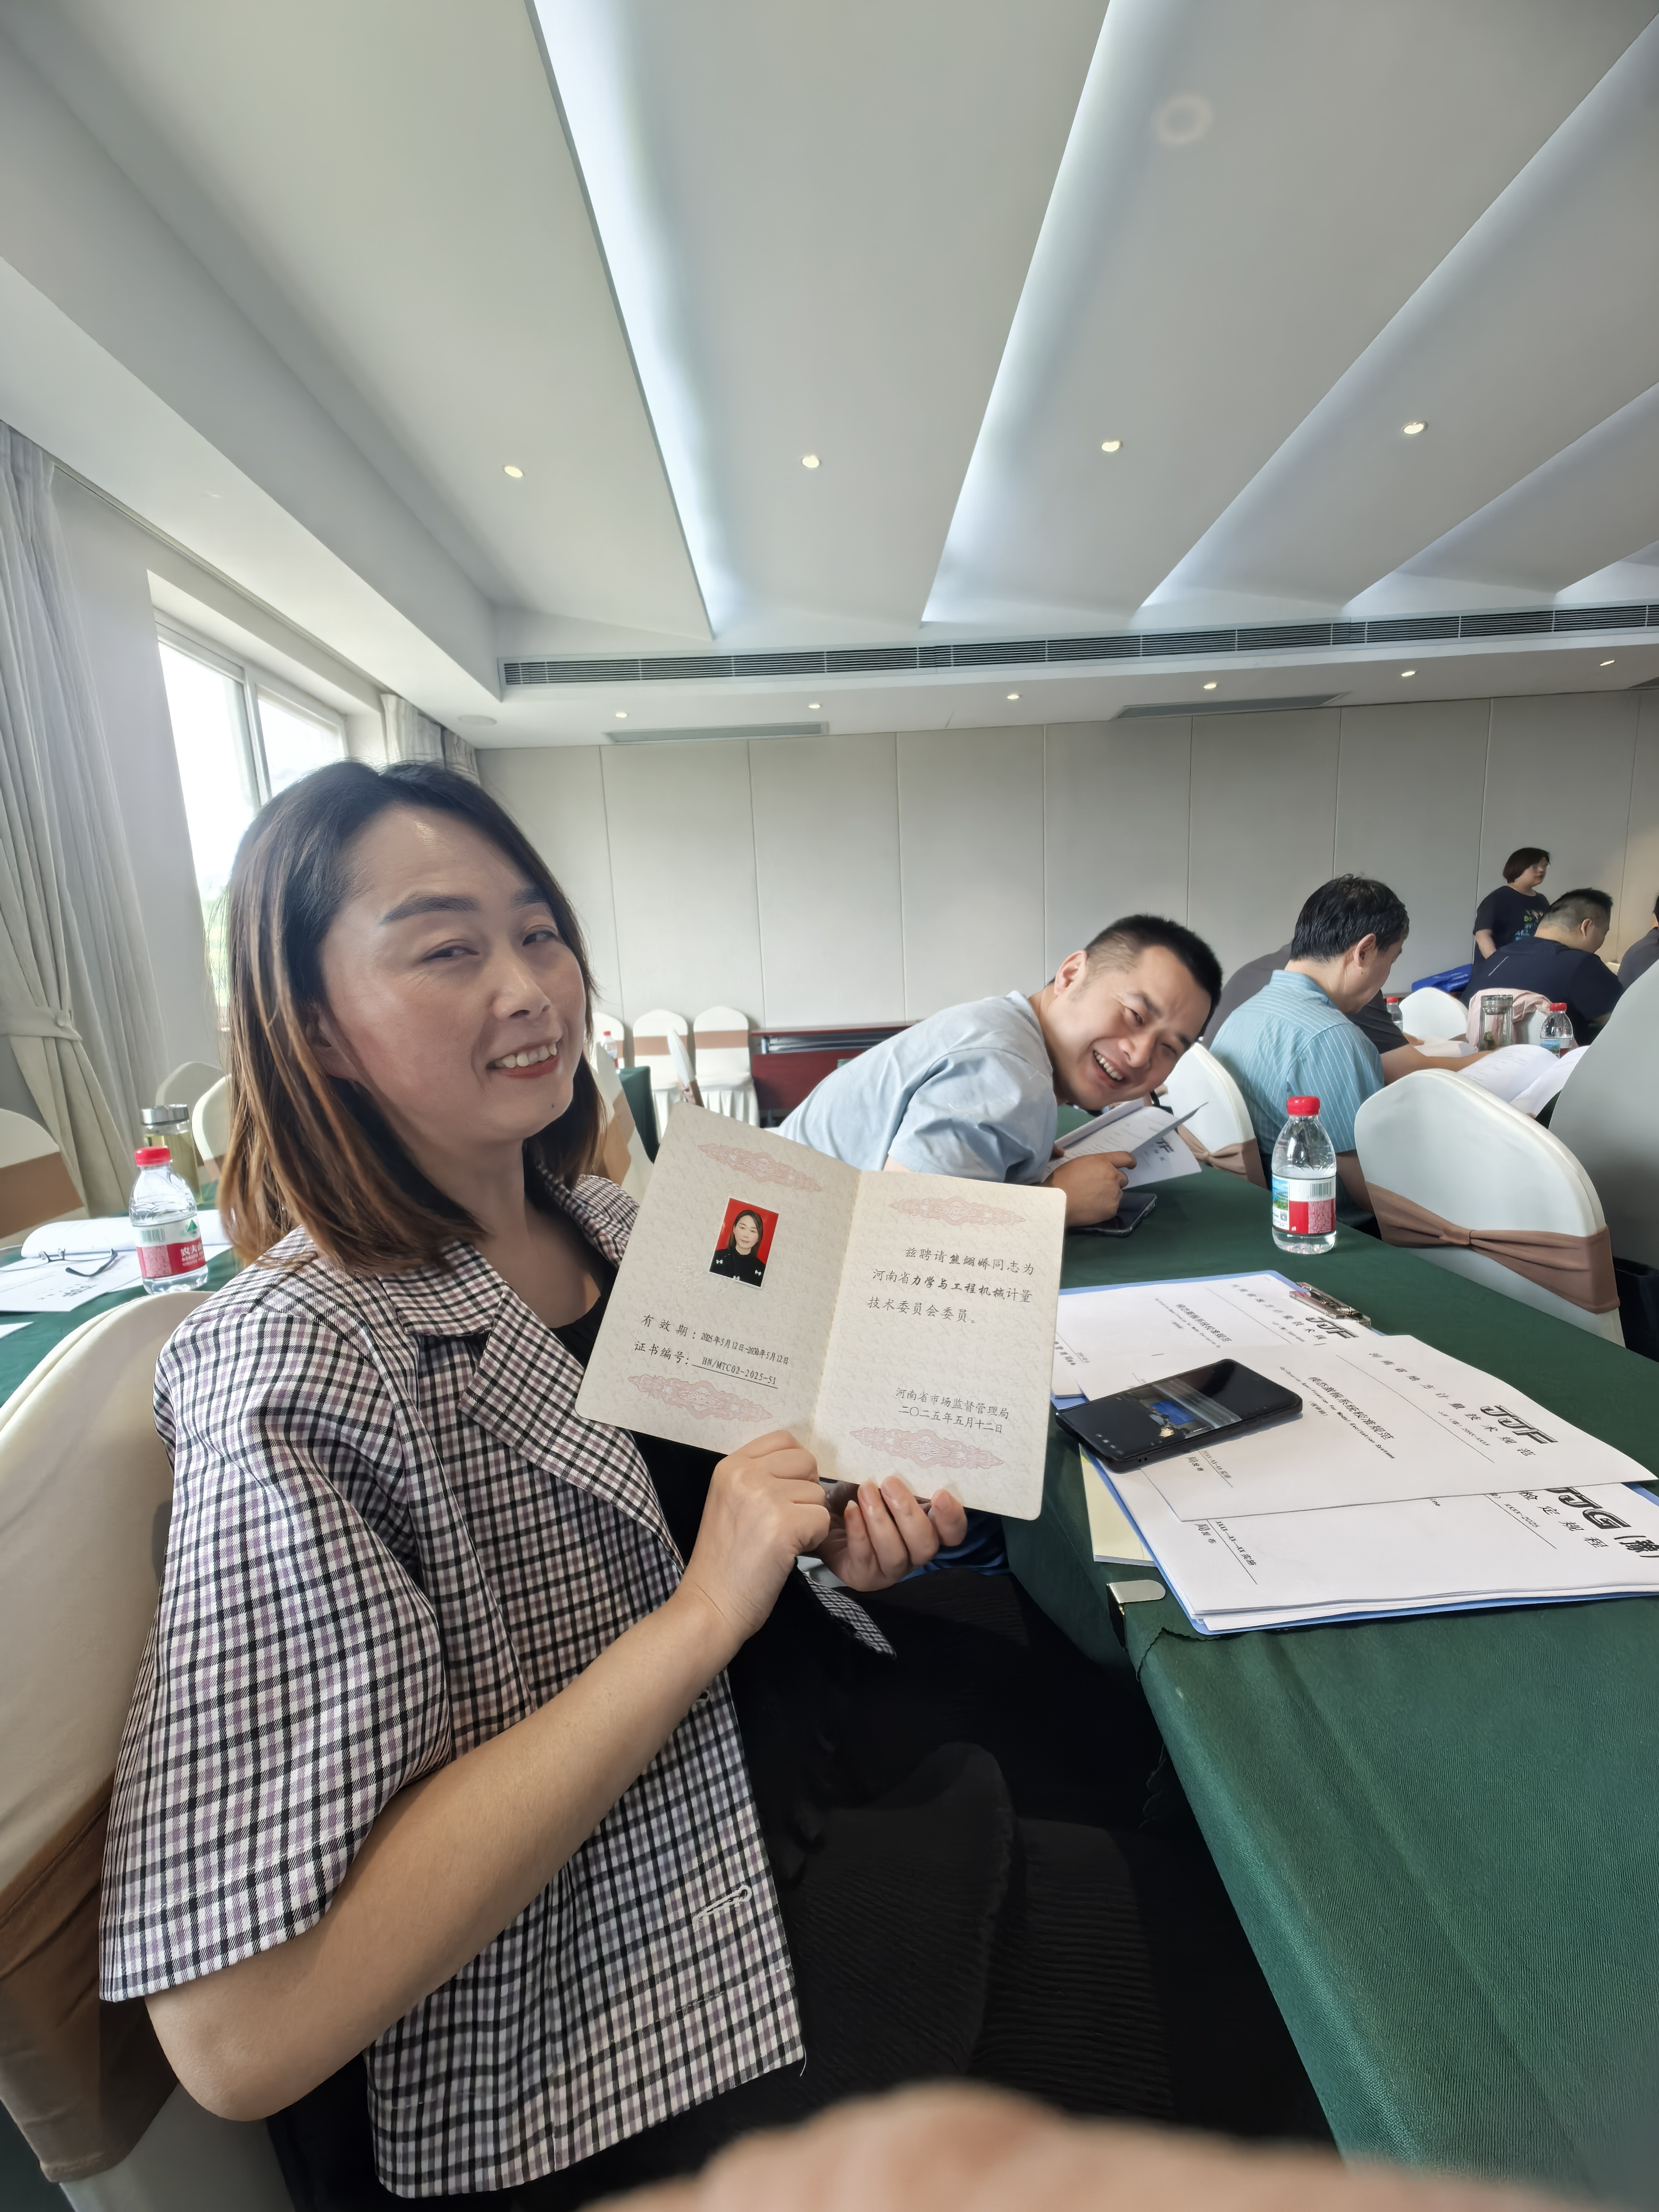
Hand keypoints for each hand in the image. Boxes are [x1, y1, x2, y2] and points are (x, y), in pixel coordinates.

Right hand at [677, 1430, 830, 1651]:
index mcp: (730, 1465)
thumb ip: (758, 1478)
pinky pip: (822, 1520)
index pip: (783, 1439)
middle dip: (806, 1492)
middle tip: (785, 1521)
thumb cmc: (724, 1561)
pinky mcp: (784, 1524)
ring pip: (818, 1494)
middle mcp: (745, 1474)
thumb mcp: (729, 1502)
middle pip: (807, 1462)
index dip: (794, 1467)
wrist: (711, 1604)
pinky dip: (813, 1540)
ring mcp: (764, 1497)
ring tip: (781, 1541)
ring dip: (809, 1520)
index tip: (784, 1495)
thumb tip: (806, 1469)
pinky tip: (788, 1553)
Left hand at [816, 1478, 967, 1591]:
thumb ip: (898, 1477)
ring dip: (880, 1520)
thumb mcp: (879, 1479)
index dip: (952, 1517)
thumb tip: (904, 1457)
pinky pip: (865, 1557)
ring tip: (865, 1491)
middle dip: (908, 1514)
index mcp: (927, 1527)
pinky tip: (849, 1509)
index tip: (940, 1493)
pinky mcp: (863, 1576)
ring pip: (896, 1555)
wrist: (822, 1510)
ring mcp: (890, 1569)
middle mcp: (913, 1552)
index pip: (953, 1533)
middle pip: (926, 1546)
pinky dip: (858, 1531)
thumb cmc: (857, 1493)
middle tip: (888, 1482)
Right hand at [1048, 1150, 1133, 1226]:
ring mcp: (1114, 1194)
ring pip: (1118, 1194)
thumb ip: (1093, 1165)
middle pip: (1122, 1178)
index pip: (1125, 1157)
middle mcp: (1112, 1176)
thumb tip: (1097, 1170)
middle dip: (1114, 1182)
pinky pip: (1112, 1207)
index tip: (1131, 1165)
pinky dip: (1105, 1208)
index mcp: (1103, 1162)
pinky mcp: (1112, 1209)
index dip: (1130, 1161)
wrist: (1057, 1202)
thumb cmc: (1061, 1181)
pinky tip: (1092, 1209)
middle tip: (1099, 1188)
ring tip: (1092, 1200)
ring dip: (1110, 1195)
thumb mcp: (1077, 1164)